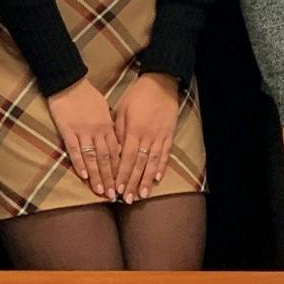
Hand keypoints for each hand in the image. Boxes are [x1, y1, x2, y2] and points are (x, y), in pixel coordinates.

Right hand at [47, 79, 119, 198]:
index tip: (123, 183)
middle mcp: (97, 131)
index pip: (116, 151)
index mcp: (107, 125)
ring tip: (101, 191)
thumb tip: (116, 142)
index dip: (119, 169)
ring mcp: (82, 132)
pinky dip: (80, 164)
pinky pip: (75, 150)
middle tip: (115, 195)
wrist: (69, 83)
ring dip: (97, 176)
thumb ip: (109, 126)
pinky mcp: (67, 131)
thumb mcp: (104, 109)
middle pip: (106, 158)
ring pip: (92, 158)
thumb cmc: (87, 96)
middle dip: (110, 178)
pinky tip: (84, 177)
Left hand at [112, 72, 179, 202]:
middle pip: (138, 165)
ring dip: (146, 180)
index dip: (122, 175)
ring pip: (152, 163)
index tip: (117, 189)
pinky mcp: (169, 134)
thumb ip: (118, 131)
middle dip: (132, 183)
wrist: (160, 83)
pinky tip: (157, 179)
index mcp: (133, 131)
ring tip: (142, 195)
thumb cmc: (137, 95)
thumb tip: (114, 151)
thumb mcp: (121, 109)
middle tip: (128, 200)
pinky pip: (165, 154)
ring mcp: (159, 137)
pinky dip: (161, 167)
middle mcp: (147, 137)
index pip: (126, 158)